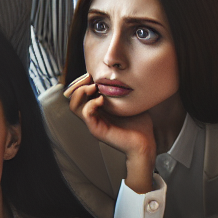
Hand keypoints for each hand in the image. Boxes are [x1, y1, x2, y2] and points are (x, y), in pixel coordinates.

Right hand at [65, 74, 155, 192]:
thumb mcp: (129, 101)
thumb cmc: (139, 123)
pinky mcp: (97, 129)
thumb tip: (121, 74)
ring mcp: (93, 122)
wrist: (144, 143)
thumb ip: (122, 89)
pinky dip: (91, 104)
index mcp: (98, 107)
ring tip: (94, 88)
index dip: (82, 80)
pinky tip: (102, 100)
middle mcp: (93, 115)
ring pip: (74, 105)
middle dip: (79, 83)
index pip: (79, 92)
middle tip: (91, 78)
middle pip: (72, 97)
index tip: (94, 74)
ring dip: (81, 92)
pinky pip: (86, 114)